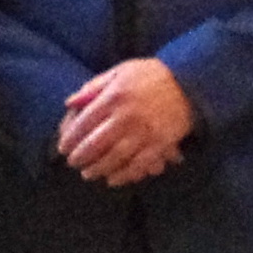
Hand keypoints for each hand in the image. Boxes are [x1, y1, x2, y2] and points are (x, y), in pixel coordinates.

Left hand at [55, 59, 195, 187]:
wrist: (188, 82)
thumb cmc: (150, 76)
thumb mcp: (120, 72)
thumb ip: (93, 87)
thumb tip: (70, 103)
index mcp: (115, 96)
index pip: (85, 121)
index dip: (71, 137)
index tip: (63, 147)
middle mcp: (127, 116)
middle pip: (97, 143)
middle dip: (81, 156)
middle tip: (72, 163)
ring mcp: (144, 132)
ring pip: (116, 157)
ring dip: (99, 168)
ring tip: (88, 174)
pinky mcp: (160, 144)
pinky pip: (139, 164)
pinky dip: (124, 175)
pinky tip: (112, 180)